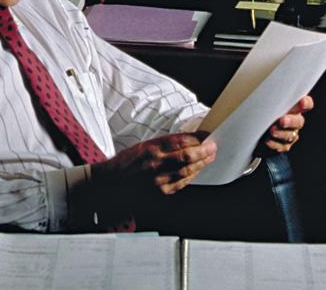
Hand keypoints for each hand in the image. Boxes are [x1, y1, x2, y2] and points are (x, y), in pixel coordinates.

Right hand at [88, 133, 215, 229]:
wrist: (111, 183)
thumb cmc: (126, 163)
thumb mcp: (143, 146)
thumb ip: (164, 144)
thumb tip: (187, 140)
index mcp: (151, 148)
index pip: (180, 140)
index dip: (197, 138)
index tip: (206, 135)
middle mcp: (156, 163)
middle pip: (188, 156)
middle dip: (204, 151)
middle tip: (214, 146)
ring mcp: (159, 179)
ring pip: (188, 170)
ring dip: (202, 163)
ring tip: (210, 157)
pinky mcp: (161, 192)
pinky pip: (182, 183)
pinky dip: (192, 176)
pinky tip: (197, 171)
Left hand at [262, 95, 312, 153]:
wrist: (258, 130)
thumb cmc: (265, 112)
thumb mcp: (268, 102)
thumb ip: (271, 97)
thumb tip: (262, 84)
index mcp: (294, 108)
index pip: (306, 104)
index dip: (306, 103)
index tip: (302, 102)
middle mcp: (295, 121)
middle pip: (299, 122)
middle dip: (291, 121)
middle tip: (281, 120)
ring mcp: (291, 134)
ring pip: (290, 135)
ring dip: (281, 133)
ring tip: (272, 131)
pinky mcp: (284, 145)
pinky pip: (282, 146)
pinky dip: (275, 144)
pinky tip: (268, 141)